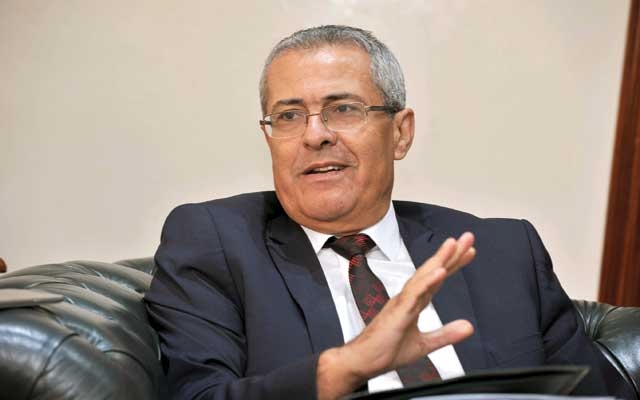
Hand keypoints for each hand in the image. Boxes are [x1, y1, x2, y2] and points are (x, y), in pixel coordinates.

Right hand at [317, 232, 475, 399]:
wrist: (362, 361)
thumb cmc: (386, 350)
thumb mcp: (424, 344)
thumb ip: (446, 334)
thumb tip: (469, 326)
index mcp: (414, 302)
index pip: (437, 279)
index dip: (453, 264)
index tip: (469, 251)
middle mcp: (408, 297)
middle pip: (432, 270)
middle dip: (451, 254)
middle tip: (468, 237)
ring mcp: (402, 302)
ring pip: (423, 276)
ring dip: (439, 260)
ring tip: (453, 244)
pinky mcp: (397, 312)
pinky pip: (414, 293)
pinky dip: (427, 281)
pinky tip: (440, 271)